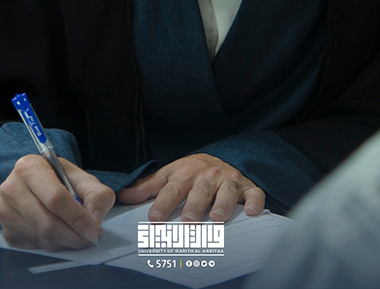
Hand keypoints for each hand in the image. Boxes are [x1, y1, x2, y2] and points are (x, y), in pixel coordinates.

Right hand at [0, 154, 114, 250]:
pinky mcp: (6, 230)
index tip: (93, 230)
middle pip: (48, 223)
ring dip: (65, 241)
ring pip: (42, 237)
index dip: (77, 218)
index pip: (55, 199)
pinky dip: (52, 245)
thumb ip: (97, 195)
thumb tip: (95, 220)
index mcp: (29, 168)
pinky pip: (34, 246)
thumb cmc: (59, 179)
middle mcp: (11, 188)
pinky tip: (58, 232)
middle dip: (74, 235)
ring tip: (75, 232)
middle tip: (89, 237)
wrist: (37, 182)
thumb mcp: (82, 178)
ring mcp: (5, 211)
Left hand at [117, 153, 264, 222]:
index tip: (155, 219)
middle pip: (200, 191)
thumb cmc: (194, 172)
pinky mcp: (248, 187)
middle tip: (187, 222)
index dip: (163, 203)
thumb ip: (148, 187)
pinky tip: (251, 212)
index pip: (173, 189)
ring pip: (227, 192)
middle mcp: (208, 176)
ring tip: (215, 219)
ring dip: (222, 205)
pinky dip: (255, 202)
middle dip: (193, 206)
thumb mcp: (170, 174)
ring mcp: (229, 181)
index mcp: (186, 173)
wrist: (224, 158)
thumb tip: (124, 196)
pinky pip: (254, 194)